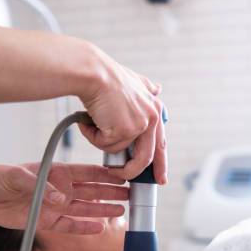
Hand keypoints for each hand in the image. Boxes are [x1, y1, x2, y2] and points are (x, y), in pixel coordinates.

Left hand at [0, 163, 127, 233]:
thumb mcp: (16, 176)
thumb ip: (40, 185)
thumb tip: (61, 198)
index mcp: (56, 172)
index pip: (87, 173)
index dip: (106, 174)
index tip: (123, 175)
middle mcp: (60, 189)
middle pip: (92, 191)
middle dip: (112, 192)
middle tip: (131, 194)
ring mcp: (55, 206)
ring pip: (86, 208)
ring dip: (104, 209)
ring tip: (122, 210)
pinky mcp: (47, 222)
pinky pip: (71, 226)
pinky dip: (84, 227)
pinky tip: (99, 227)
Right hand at [78, 48, 166, 183]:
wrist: (93, 72)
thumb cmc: (107, 76)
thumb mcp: (135, 81)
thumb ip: (147, 89)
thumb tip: (159, 89)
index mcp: (155, 110)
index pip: (161, 143)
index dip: (161, 162)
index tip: (160, 177)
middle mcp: (151, 118)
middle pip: (146, 157)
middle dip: (133, 172)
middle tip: (122, 176)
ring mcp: (139, 125)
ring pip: (118, 151)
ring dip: (101, 142)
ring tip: (92, 125)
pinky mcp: (124, 130)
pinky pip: (105, 145)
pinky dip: (93, 136)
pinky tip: (88, 121)